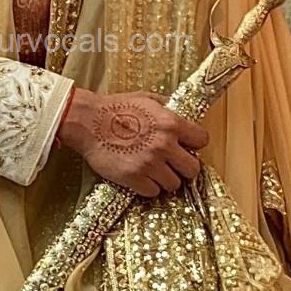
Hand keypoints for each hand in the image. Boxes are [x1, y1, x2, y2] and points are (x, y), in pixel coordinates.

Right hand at [58, 87, 207, 196]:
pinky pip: (153, 192)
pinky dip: (148, 187)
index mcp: (170, 123)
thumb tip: (181, 113)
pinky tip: (140, 177)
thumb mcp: (146, 99)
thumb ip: (167, 107)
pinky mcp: (134, 178)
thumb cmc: (114, 108)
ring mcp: (149, 163)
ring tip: (153, 171)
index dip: (195, 145)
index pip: (202, 140)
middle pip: (193, 169)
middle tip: (173, 164)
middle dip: (184, 167)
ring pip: (174, 184)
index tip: (187, 147)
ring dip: (165, 179)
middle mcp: (164, 145)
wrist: (87, 121)